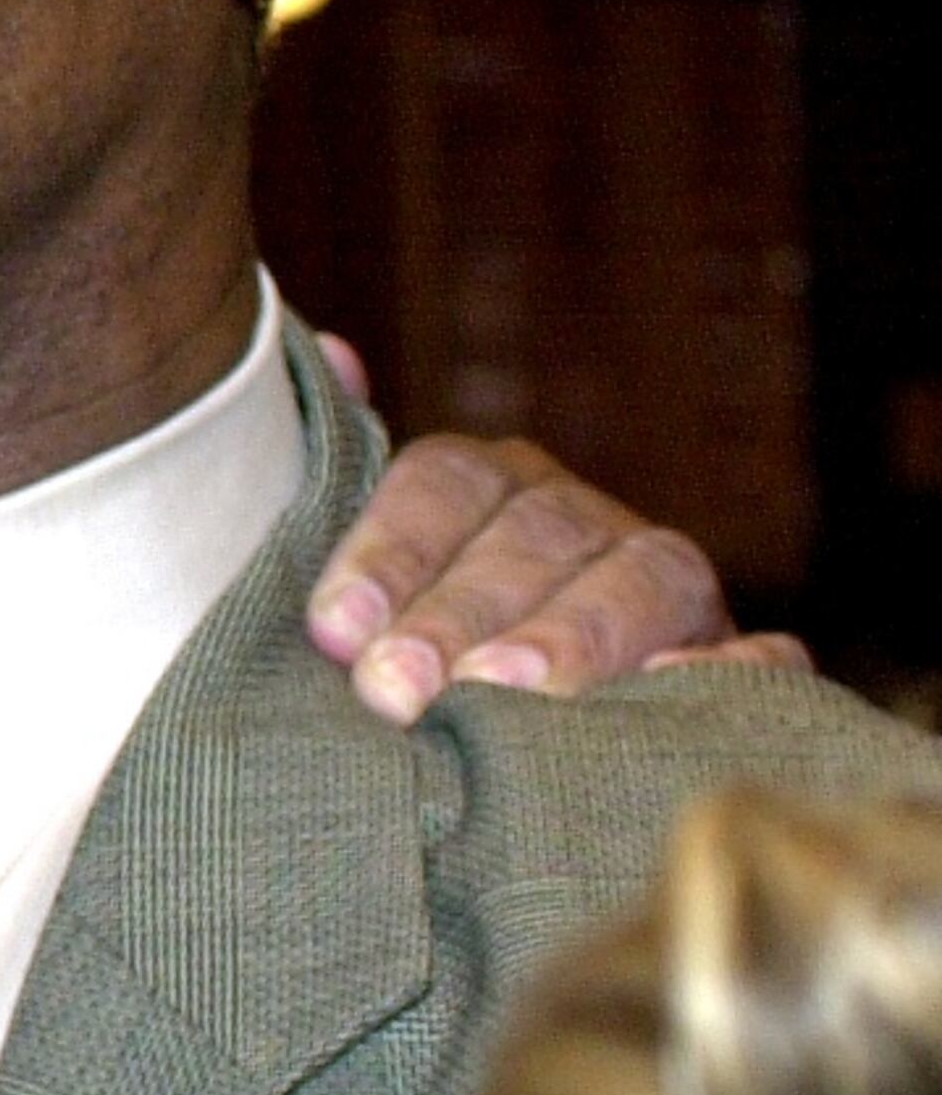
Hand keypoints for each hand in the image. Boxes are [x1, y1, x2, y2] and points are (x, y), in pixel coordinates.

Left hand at [303, 336, 798, 726]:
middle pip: (533, 536)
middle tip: (393, 687)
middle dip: (457, 613)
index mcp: (491, 484)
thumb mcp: (361, 581)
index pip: (444, 482)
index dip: (387, 551)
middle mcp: (586, 520)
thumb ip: (339, 481)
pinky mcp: (740, 660)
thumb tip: (337, 356)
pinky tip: (665, 692)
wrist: (505, 738)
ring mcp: (672, 589)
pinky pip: (761, 657)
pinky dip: (726, 669)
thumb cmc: (411, 661)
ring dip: (571, 636)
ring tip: (499, 692)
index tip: (334, 629)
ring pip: (644, 581)